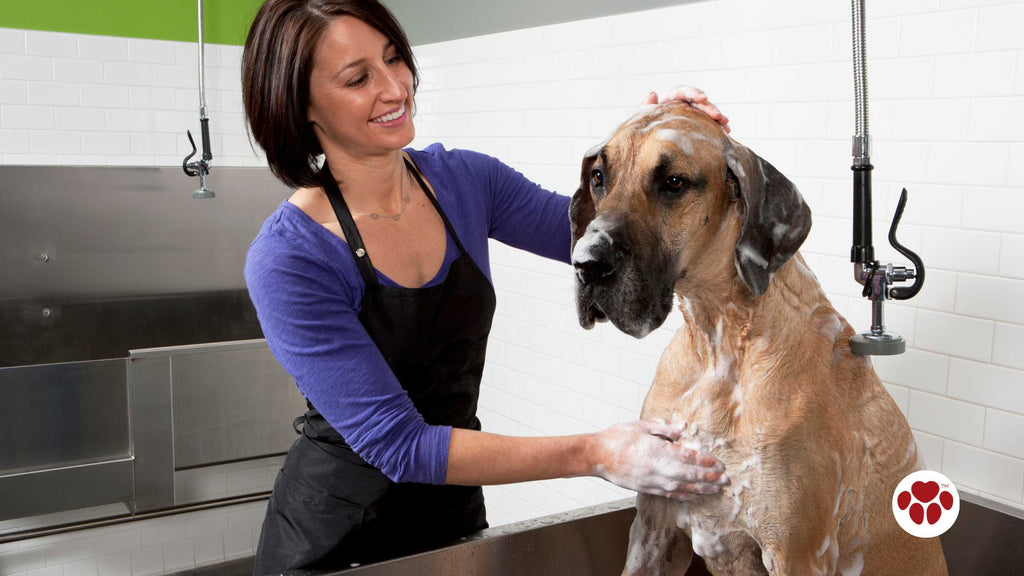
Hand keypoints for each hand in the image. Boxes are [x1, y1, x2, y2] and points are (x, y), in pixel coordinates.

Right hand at [589, 417, 728, 499]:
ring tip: (717, 489)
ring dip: (701, 488)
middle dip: (709, 478)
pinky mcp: (646, 488)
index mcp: (655, 450)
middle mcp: (655, 468)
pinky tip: (695, 495)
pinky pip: (669, 493)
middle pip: (688, 475)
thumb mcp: (640, 425)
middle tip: (726, 479)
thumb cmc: (616, 438)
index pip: (686, 457)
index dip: (705, 461)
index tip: (719, 463)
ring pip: (681, 487)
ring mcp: (650, 481)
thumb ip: (664, 427)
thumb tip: (684, 426)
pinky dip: (684, 495)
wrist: (595, 456)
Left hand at [639, 85, 730, 132]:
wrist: (643, 144)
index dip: (694, 94)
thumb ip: (644, 107)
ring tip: (726, 125)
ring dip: (717, 117)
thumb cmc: (641, 129)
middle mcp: (680, 104)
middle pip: (697, 102)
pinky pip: (707, 123)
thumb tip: (653, 93)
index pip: (682, 92)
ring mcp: (689, 113)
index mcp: (668, 98)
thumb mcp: (640, 118)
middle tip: (719, 116)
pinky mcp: (694, 123)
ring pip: (705, 112)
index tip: (703, 98)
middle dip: (709, 108)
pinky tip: (726, 132)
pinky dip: (716, 127)